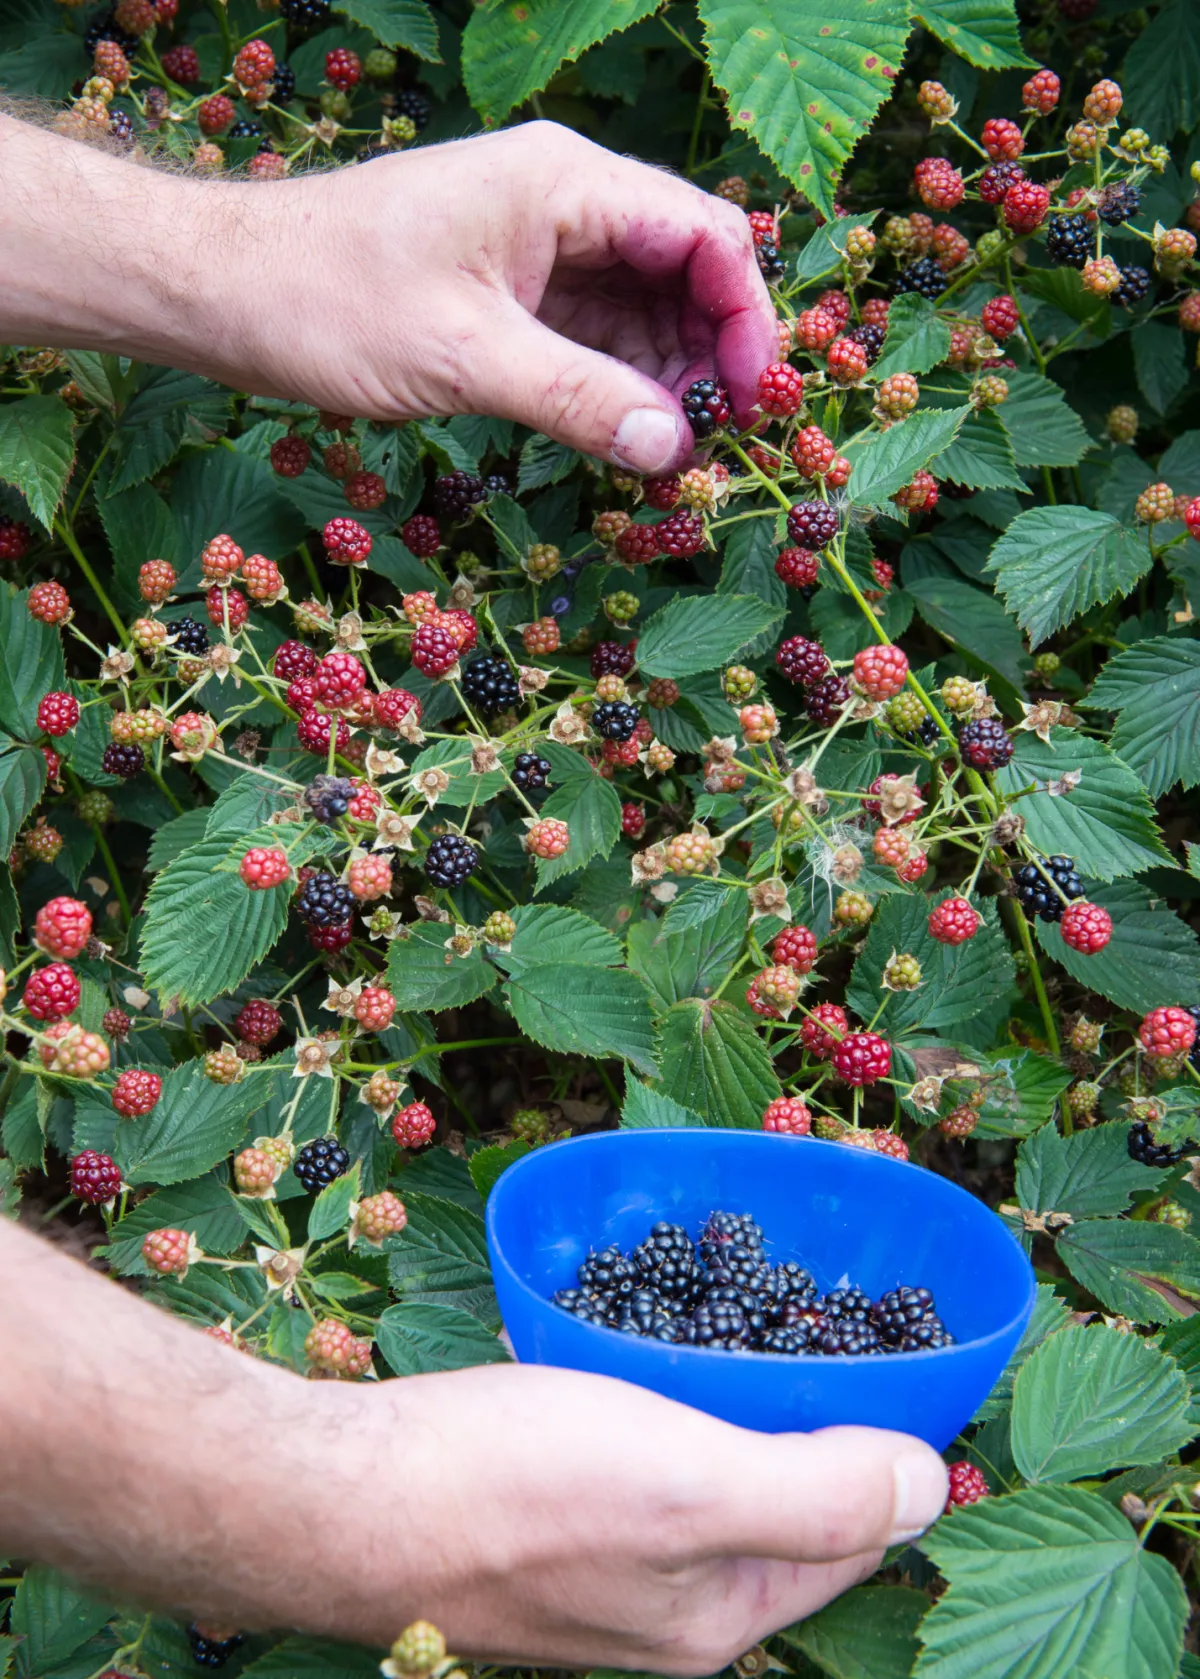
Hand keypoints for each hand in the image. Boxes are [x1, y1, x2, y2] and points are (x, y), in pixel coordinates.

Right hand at [0, 1220, 945, 1671]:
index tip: (908, 1351)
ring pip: (707, 1483)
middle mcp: (666, 1610)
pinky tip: (646, 1350)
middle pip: (781, 1510)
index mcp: (719, 1616)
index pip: (851, 1535)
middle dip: (815, 1422)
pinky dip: (665, 1406)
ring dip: (738, 1407)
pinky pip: (640, 1464)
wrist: (332, 1499)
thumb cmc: (509, 1489)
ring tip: (751, 1313)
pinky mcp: (538, 1527)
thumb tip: (931, 1486)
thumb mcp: (686, 1486)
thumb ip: (815, 1494)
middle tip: (830, 1312)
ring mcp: (597, 1573)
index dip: (890, 1447)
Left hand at [219, 123, 777, 474]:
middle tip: (711, 444)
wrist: (227, 293)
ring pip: (640, 307)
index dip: (744, 317)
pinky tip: (626, 436)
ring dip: (665, 377)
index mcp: (564, 184)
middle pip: (683, 269)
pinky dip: (616, 384)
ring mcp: (535, 246)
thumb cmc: (330, 302)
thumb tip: (673, 447)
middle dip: (709, 354)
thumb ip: (578, 400)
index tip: (750, 402)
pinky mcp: (508, 291)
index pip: (703, 233)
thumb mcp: (464, 357)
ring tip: (671, 454)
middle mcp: (562, 202)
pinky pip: (591, 334)